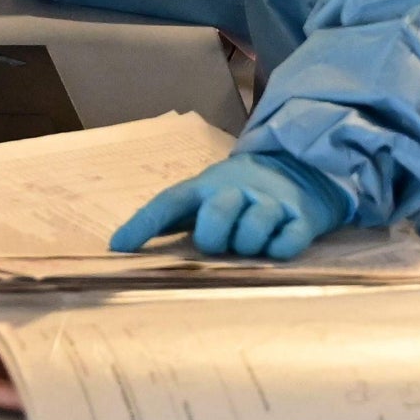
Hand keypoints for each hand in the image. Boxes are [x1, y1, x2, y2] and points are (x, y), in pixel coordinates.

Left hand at [109, 153, 349, 260]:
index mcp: (205, 186)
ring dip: (247, 246)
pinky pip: (287, 242)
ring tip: (250, 246)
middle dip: (213, 237)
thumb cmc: (238, 193)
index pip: (168, 202)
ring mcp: (271, 202)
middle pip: (216, 213)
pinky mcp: (300, 218)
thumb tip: (121, 245)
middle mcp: (236, 189)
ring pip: (253, 228)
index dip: (143, 225)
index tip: (119, 247)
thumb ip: (171, 219)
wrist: (300, 169)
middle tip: (218, 245)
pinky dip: (279, 250)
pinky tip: (276, 248)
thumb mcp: (204, 196)